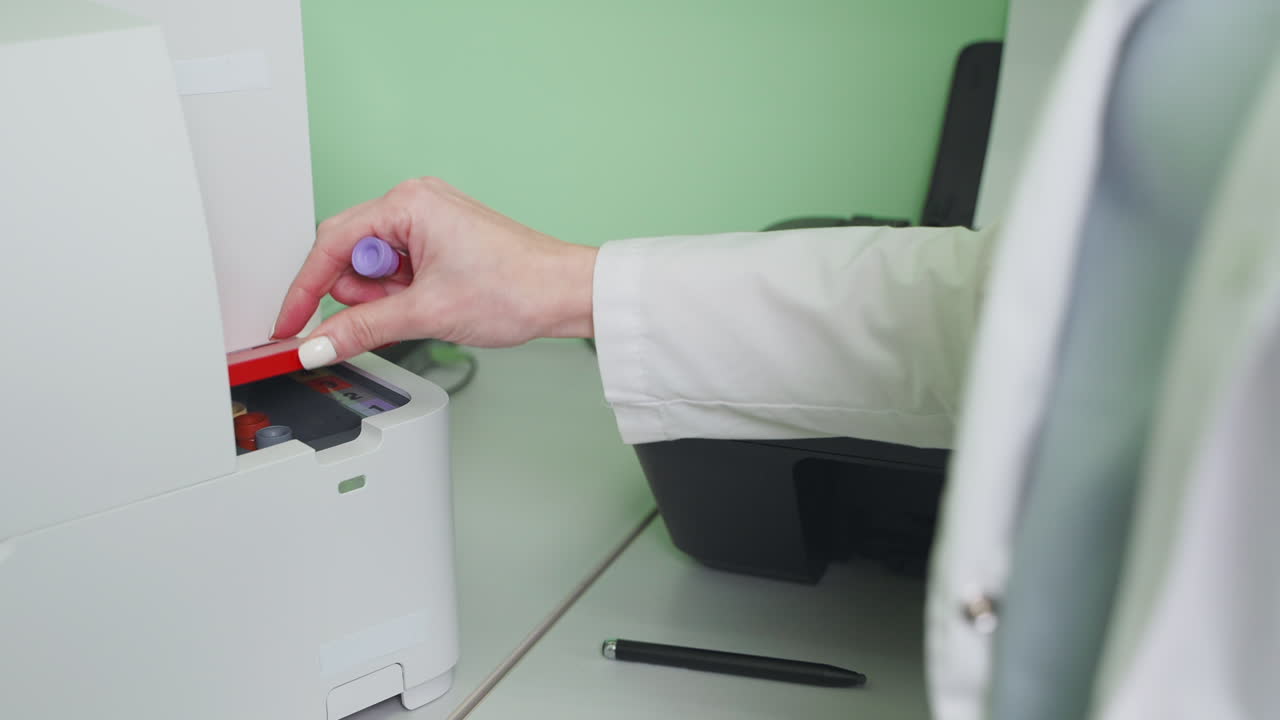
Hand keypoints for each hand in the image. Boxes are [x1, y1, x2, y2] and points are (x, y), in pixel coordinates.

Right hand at [272, 177, 596, 367]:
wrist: (565, 292)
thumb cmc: (516, 286)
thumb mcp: (426, 313)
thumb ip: (362, 328)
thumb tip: (319, 343)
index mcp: (407, 203)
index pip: (331, 244)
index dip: (305, 288)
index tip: (290, 323)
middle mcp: (415, 202)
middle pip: (348, 252)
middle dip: (359, 293)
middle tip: (390, 314)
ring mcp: (429, 219)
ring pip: (373, 265)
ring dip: (384, 296)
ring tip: (423, 308)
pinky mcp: (440, 238)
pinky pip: (398, 268)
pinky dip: (402, 293)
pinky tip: (429, 303)